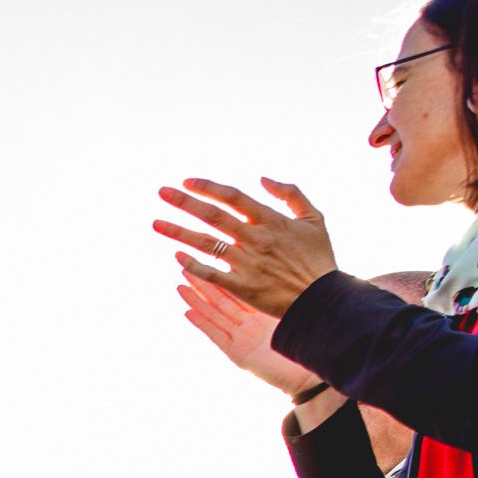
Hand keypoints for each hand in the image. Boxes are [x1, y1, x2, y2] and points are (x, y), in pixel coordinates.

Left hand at [155, 177, 337, 318]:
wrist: (321, 298)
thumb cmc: (318, 257)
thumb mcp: (314, 219)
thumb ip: (291, 194)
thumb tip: (263, 179)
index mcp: (271, 221)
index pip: (233, 198)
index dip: (209, 188)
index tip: (187, 182)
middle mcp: (256, 239)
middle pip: (213, 216)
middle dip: (185, 203)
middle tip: (161, 193)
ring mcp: (247, 263)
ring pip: (207, 244)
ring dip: (179, 232)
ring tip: (156, 224)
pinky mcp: (243, 287)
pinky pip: (212, 274)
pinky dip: (193, 266)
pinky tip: (176, 257)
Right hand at [176, 276, 317, 395]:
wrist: (311, 374)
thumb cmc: (313, 343)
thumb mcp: (299, 312)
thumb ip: (288, 295)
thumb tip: (287, 267)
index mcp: (263, 314)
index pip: (238, 290)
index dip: (222, 275)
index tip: (210, 259)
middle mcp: (249, 326)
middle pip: (221, 300)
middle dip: (203, 284)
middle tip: (185, 267)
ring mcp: (242, 340)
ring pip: (215, 315)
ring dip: (197, 301)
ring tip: (180, 286)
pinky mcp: (239, 355)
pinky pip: (217, 336)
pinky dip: (202, 324)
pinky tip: (188, 313)